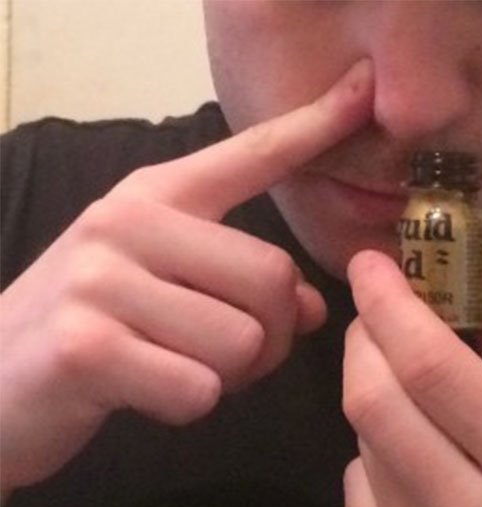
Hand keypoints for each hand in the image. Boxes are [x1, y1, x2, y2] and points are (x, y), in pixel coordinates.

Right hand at [0, 61, 373, 494]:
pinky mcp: (85, 347)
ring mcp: (99, 279)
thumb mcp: (166, 285)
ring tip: (179, 368)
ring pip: (243, 342)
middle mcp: (127, 221)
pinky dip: (188, 407)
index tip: (362, 90)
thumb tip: (312, 307)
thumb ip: (243, 282)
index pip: (250, 154)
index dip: (312, 125)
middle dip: (270, 338)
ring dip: (229, 378)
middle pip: (273, 279)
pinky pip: (199, 390)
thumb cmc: (98, 328)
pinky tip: (146, 393)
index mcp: (156, 195)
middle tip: (228, 356)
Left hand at [341, 245, 481, 506]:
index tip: (375, 262)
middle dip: (366, 340)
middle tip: (383, 312)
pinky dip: (378, 460)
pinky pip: (360, 495)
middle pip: (375, 404)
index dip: (391, 304)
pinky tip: (424, 464)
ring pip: (361, 446)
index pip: (433, 369)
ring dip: (379, 399)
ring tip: (423, 396)